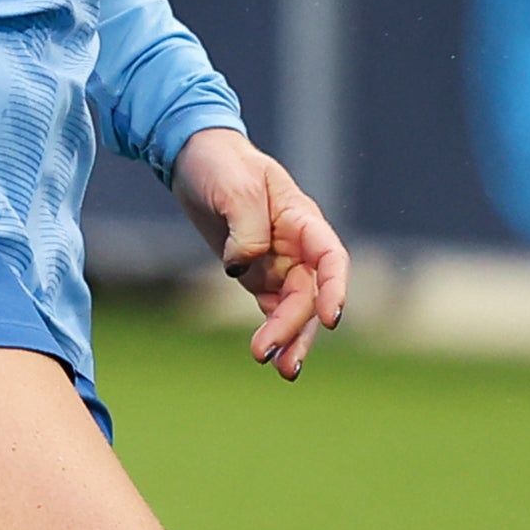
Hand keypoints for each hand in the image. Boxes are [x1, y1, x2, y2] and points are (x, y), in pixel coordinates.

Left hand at [171, 124, 346, 379]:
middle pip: (309, 294)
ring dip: (290, 339)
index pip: (331, 258)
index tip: (331, 319)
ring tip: (282, 371)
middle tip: (273, 357)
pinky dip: (273, 333)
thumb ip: (247, 230)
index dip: (335, 289)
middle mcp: (298, 246)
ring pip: (295, 310)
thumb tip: (242, 269)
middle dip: (295, 327)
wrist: (194, 158)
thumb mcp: (234, 189)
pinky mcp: (257, 276)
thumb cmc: (222, 165)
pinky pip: (272, 310)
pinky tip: (268, 356)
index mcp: (303, 220)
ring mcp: (279, 264)